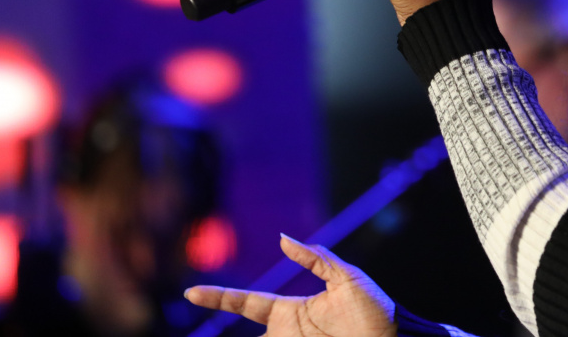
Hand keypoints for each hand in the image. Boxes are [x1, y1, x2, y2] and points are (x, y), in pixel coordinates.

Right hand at [185, 234, 395, 336]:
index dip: (219, 297)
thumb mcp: (348, 278)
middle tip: (191, 319)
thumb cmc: (376, 310)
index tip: (191, 292)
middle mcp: (287, 333)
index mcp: (292, 311)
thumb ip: (316, 259)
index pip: (247, 303)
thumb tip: (284, 239)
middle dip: (216, 331)